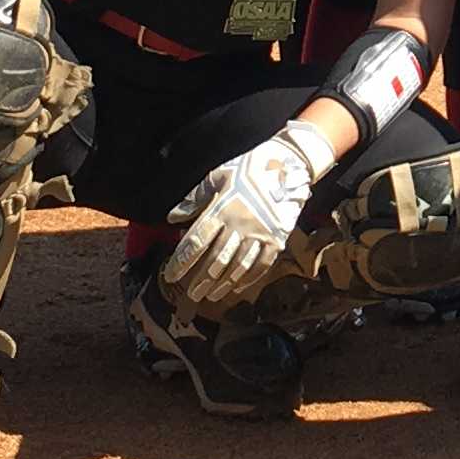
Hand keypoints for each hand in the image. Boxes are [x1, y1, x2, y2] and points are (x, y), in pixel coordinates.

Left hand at [161, 120, 324, 310]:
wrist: (288, 163)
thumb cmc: (248, 167)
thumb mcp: (217, 176)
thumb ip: (194, 199)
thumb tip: (172, 219)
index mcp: (221, 209)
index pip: (196, 242)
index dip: (182, 261)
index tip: (171, 275)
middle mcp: (239, 225)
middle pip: (215, 260)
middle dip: (200, 280)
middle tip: (190, 295)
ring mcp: (260, 234)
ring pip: (237, 266)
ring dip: (222, 284)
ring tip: (210, 295)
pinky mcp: (277, 239)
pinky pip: (260, 264)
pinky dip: (247, 278)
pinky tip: (237, 287)